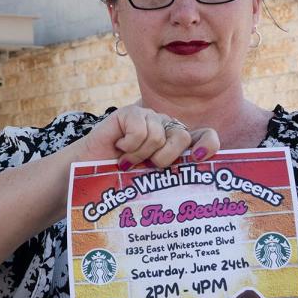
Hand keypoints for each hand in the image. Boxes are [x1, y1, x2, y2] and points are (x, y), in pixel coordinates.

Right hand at [77, 104, 219, 167]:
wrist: (89, 171)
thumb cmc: (123, 179)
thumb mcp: (154, 180)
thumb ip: (175, 176)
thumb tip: (198, 183)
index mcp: (177, 143)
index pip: (205, 136)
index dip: (208, 144)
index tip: (199, 158)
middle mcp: (166, 127)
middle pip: (182, 136)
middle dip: (165, 157)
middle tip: (147, 167)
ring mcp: (148, 118)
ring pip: (158, 136)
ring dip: (140, 156)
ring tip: (127, 161)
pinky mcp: (130, 113)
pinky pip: (139, 130)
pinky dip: (129, 146)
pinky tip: (119, 149)